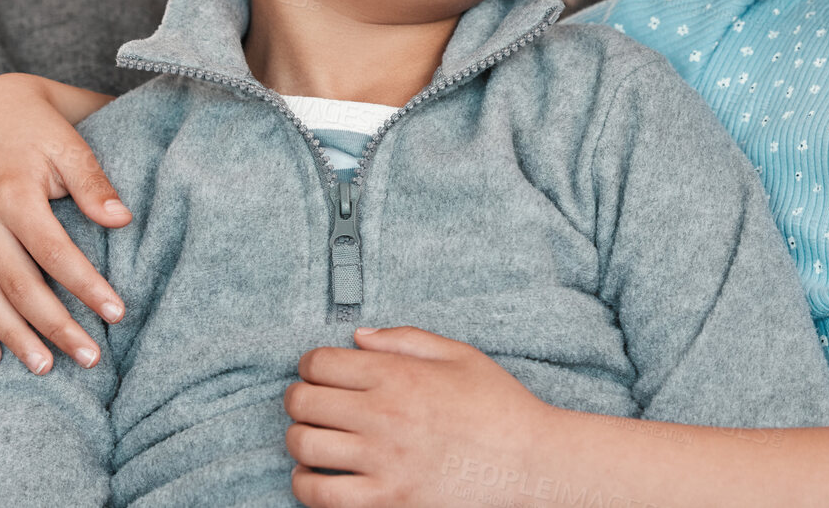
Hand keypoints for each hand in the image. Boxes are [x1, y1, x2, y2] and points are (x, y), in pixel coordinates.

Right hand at [0, 73, 128, 372]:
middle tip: (90, 358)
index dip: (85, 286)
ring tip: (46, 367)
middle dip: (55, 325)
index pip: (54, 252)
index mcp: (14, 194)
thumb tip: (123, 221)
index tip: (118, 313)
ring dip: (14, 336)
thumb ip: (93, 182)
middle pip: (18, 285)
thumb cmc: (39, 126)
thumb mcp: (70, 143)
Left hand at [286, 326, 555, 507]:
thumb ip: (405, 340)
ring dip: (298, 439)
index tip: (317, 371)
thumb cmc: (498, 405)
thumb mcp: (460, 355)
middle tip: (309, 402)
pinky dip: (305, 484)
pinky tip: (315, 475)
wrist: (530, 462)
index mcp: (399, 374)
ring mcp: (383, 461)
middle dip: (299, 398)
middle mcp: (384, 415)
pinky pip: (320, 495)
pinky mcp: (387, 500)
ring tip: (312, 436)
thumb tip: (357, 337)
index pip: (321, 363)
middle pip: (304, 402)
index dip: (310, 364)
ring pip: (304, 447)